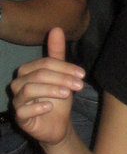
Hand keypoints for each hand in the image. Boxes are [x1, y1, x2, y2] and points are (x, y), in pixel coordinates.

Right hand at [10, 28, 84, 145]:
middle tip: (79, 85)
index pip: (44, 64)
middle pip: (38, 75)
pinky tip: (50, 106)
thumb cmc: (58, 98)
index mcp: (27, 71)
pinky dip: (37, 107)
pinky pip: (22, 110)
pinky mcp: (19, 117)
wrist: (58, 124)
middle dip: (61, 78)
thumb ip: (57, 54)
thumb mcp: (62, 76)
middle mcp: (18, 84)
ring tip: (67, 94)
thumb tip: (57, 29)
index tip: (82, 74)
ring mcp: (17, 101)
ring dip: (51, 90)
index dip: (64, 68)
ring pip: (28, 90)